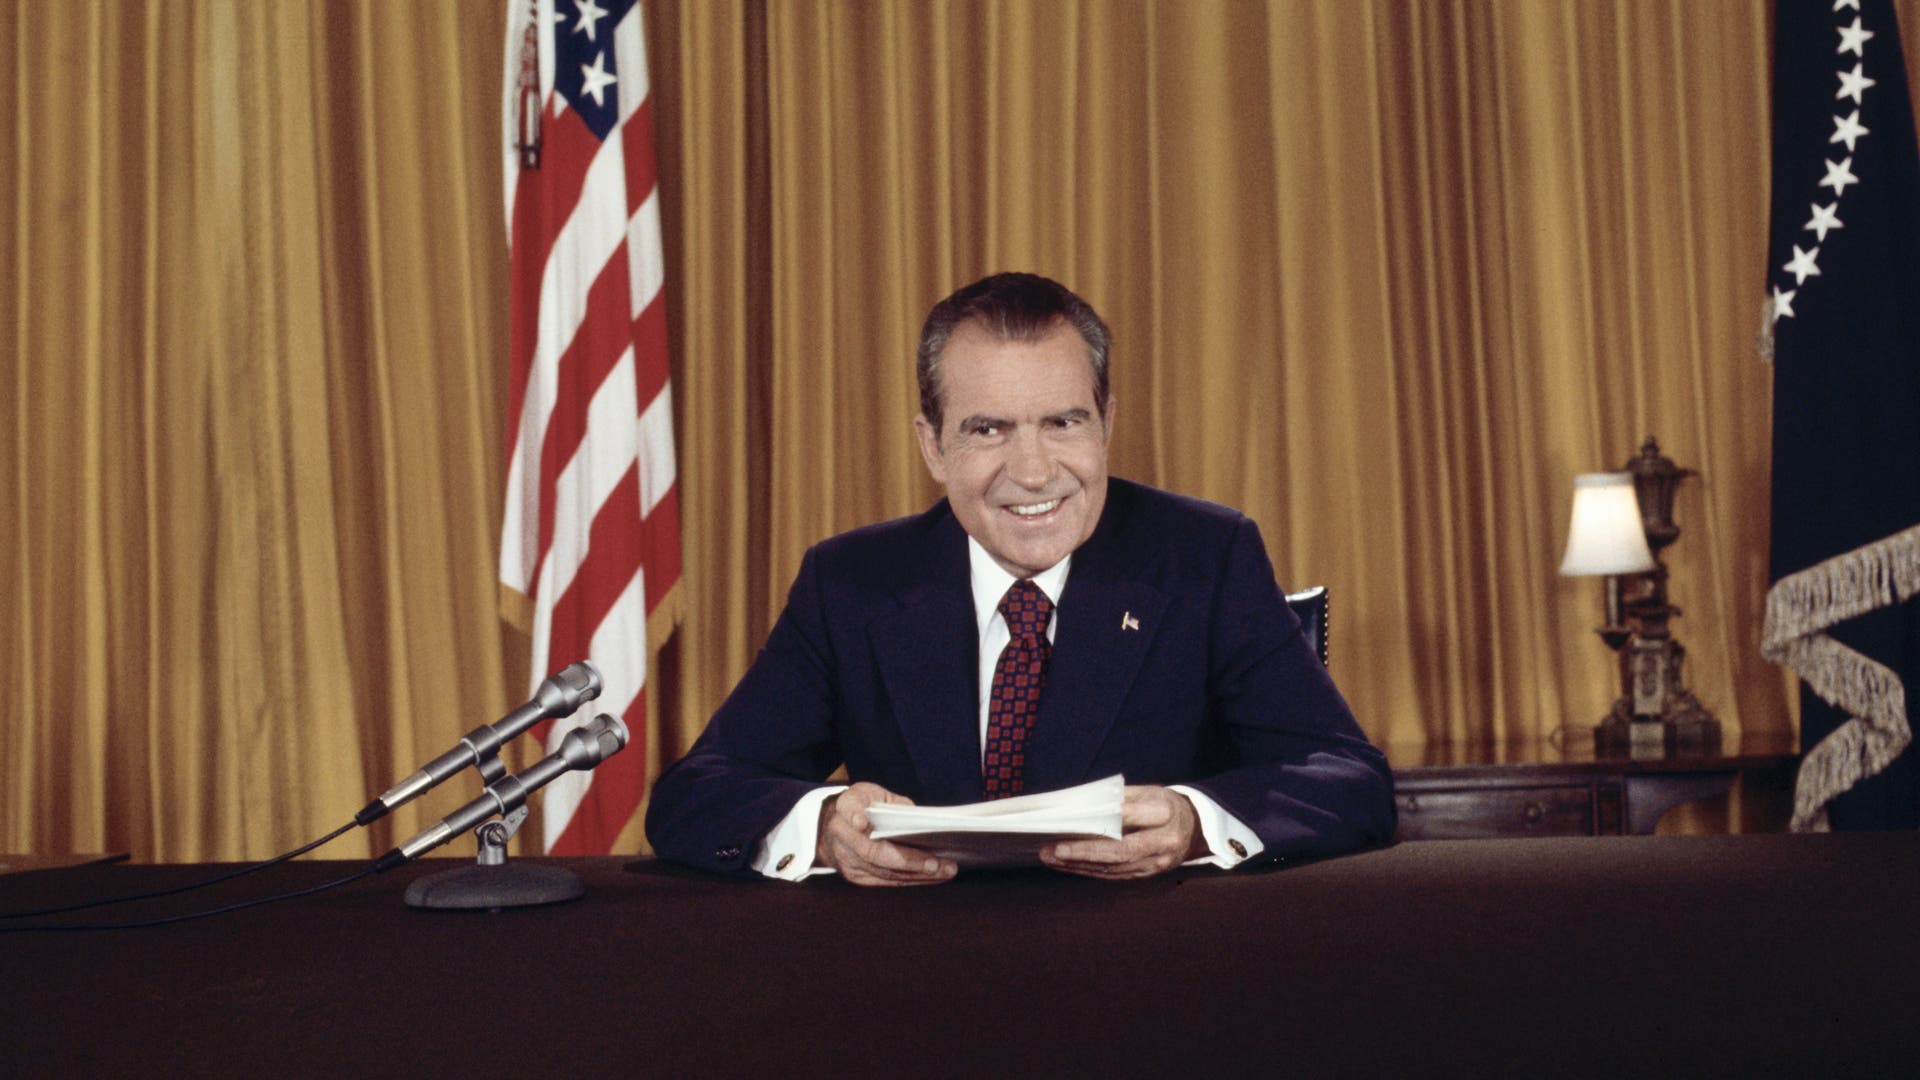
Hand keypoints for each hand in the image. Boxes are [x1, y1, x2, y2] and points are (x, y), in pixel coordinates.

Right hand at [815, 782, 957, 886]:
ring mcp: (846, 859)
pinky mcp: (855, 876)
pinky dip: (911, 880)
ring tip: (945, 871)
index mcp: (845, 806)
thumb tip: (923, 821)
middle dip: (907, 859)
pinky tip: (932, 876)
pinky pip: (885, 881)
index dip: (854, 815)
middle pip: (872, 851)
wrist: (837, 826)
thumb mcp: (876, 794)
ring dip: (917, 874)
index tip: (862, 822)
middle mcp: (841, 834)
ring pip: (882, 871)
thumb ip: (895, 804)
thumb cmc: (864, 806)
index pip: (848, 808)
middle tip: (937, 863)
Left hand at [1039, 785, 1203, 879]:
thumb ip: (1118, 797)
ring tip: (1050, 858)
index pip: (1129, 816)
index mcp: (1165, 813)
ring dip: (1079, 865)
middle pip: (1119, 850)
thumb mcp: (1148, 791)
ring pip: (1113, 867)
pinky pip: (1115, 875)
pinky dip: (1089, 870)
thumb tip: (1081, 805)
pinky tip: (1069, 865)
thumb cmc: (1164, 805)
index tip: (1070, 821)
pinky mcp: (1148, 874)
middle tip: (1052, 850)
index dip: (1100, 821)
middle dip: (1082, 852)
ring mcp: (1157, 862)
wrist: (1195, 828)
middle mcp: (1164, 842)